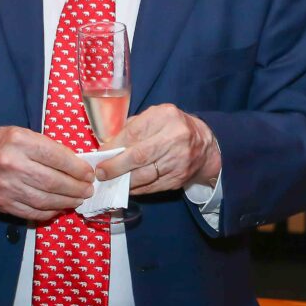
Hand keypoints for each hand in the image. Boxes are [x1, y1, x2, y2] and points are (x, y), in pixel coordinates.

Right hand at [0, 126, 95, 220]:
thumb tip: (77, 165)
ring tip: (79, 199)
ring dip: (66, 201)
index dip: (77, 168)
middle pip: (52, 181)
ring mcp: (6, 187)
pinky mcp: (3, 204)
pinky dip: (49, 212)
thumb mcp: (25, 134)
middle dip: (76, 188)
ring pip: (44, 200)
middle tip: (89, 189)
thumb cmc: (3, 143)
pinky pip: (31, 212)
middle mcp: (12, 165)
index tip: (90, 173)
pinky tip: (60, 207)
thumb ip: (49, 148)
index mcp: (20, 142)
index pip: (56, 157)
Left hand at [96, 104, 220, 195]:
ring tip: (110, 181)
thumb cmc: (172, 127)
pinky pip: (152, 187)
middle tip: (101, 173)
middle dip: (115, 166)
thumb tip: (107, 146)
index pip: (133, 132)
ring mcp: (179, 159)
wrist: (204, 144)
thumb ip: (133, 128)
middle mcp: (175, 137)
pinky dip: (136, 188)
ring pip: (144, 175)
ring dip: (123, 180)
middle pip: (138, 156)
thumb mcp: (156, 117)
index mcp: (165, 116)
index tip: (100, 155)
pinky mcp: (179, 177)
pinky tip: (126, 186)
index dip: (113, 146)